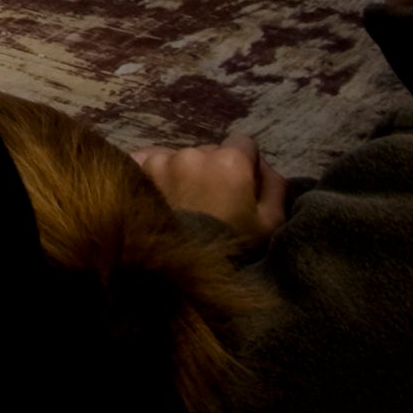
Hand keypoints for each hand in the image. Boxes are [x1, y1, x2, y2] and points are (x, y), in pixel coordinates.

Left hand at [133, 137, 286, 238]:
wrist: (178, 268)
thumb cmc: (231, 247)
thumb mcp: (271, 223)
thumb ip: (275, 186)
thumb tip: (265, 165)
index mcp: (229, 161)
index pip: (243, 144)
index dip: (246, 164)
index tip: (241, 184)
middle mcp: (193, 153)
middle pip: (210, 152)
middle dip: (214, 169)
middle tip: (212, 201)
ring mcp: (161, 159)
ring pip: (180, 157)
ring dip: (185, 173)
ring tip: (184, 204)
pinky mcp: (137, 167)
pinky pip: (150, 160)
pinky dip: (156, 173)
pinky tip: (160, 195)